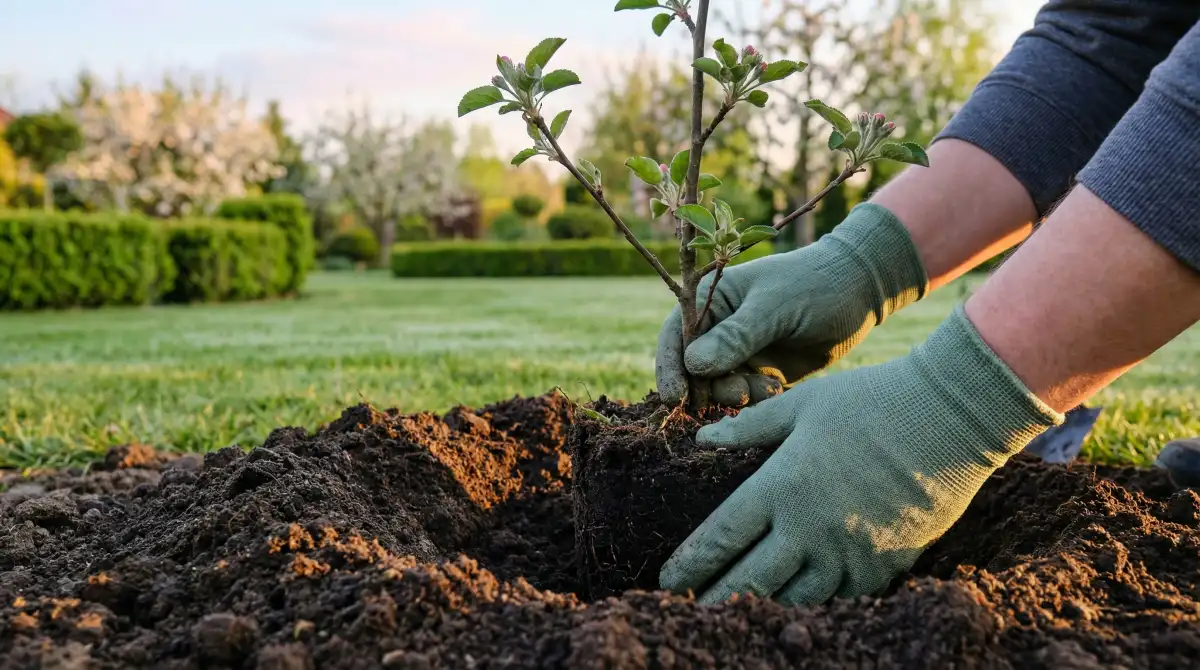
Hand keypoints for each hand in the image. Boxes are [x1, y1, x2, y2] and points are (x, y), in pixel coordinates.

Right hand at [656, 203, 927, 406]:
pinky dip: (756, 400)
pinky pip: (746, 397)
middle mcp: (718, 329)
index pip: (674, 335)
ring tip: (767, 388)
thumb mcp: (774, 307)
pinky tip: (779, 389)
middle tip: (740, 393)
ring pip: (718, 388)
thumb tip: (693, 364)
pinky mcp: (762, 373)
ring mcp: (739, 353)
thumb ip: (736, 336)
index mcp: (711, 300)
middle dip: (709, 388)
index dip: (669, 367)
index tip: (675, 398)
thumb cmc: (814, 284)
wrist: (860, 291)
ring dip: (735, 395)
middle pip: (692, 370)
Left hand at [659, 305, 1062, 604]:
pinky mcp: (885, 565)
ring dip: (761, 609)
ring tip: (736, 617)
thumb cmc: (872, 400)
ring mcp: (850, 552)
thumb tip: (704, 437)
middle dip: (714, 600)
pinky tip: (795, 609)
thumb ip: (749, 427)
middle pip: (749, 581)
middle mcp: (811, 528)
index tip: (668, 580)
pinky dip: (815, 607)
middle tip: (689, 613)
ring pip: (794, 600)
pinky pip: (842, 599)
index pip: (721, 538)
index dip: (690, 564)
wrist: (952, 417)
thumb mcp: (802, 405)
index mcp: (782, 485)